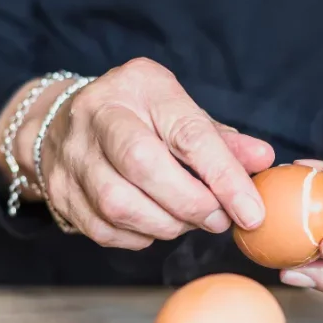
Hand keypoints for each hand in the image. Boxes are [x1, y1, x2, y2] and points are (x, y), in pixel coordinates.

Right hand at [0, 58, 274, 248]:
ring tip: (189, 221)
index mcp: (139, 86)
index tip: (251, 212)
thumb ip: (222, 140)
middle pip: (144, 166)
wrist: (64, 123)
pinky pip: (104, 229)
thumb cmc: (139, 117)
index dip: (224, 177)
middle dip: (191, 203)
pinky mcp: (59, 192)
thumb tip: (263, 160)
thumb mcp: (181, 112)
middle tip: (218, 220)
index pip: (188, 134)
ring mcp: (72, 154)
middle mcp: (98, 114)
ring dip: (166, 225)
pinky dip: (139, 236)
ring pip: (119, 204)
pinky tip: (156, 225)